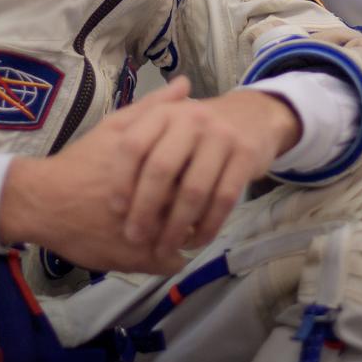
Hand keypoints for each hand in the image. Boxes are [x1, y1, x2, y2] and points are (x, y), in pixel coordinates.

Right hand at [0, 77, 192, 274]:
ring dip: (188, 232)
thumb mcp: (117, 127)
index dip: (203, 175)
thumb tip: (185, 84)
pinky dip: (172, 257)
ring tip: (174, 224)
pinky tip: (161, 246)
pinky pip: (173, 263)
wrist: (45, 202)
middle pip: (201, 207)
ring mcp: (153, 236)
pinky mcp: (140, 262)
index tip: (193, 174)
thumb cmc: (82, 162)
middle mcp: (163, 205)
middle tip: (187, 202)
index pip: (205, 174)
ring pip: (191, 238)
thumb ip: (153, 107)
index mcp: (163, 171)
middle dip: (200, 205)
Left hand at [117, 83, 300, 263]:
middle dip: (145, 209)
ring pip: (194, 190)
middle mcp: (192, 120)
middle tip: (136, 237)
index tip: (116, 210)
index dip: (122, 180)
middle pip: (161, 169)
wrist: (252, 115)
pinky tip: (195, 241)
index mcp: (165, 113)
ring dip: (176, 226)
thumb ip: (136, 144)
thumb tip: (109, 192)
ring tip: (163, 248)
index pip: (134, 145)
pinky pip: (223, 199)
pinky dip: (208, 226)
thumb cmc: (196, 129)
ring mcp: (222, 137)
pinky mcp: (246, 156)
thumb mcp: (166, 125)